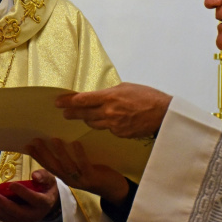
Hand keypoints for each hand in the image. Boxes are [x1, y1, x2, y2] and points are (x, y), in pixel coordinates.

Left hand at [0, 169, 59, 221]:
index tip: (11, 184)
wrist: (49, 201)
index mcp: (44, 202)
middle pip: (17, 212)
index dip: (23, 192)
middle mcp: (34, 214)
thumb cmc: (47, 186)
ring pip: (9, 216)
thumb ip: (43, 176)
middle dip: (2, 204)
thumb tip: (34, 175)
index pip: (34, 199)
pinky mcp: (17, 219)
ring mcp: (25, 219)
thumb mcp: (49, 178)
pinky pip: (5, 217)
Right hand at [27, 138, 128, 205]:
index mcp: (65, 176)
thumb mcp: (78, 169)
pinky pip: (84, 165)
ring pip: (68, 166)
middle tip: (36, 140)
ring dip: (60, 153)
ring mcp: (81, 179)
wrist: (113, 189)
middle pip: (54, 166)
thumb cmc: (94, 173)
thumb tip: (57, 141)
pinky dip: (79, 154)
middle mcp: (70, 179)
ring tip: (54, 139)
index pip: (48, 166)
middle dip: (44, 153)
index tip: (27, 145)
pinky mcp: (92, 177)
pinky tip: (75, 143)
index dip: (37, 156)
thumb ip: (68, 159)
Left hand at [56, 83, 171, 138]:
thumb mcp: (126, 88)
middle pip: (84, 114)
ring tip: (81, 117)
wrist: (163, 114)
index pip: (82, 100)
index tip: (58, 102)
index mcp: (109, 97)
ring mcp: (114, 125)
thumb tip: (98, 96)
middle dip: (72, 113)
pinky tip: (107, 122)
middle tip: (64, 112)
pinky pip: (107, 129)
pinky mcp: (120, 134)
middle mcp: (109, 112)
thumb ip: (109, 93)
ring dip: (87, 120)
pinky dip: (105, 125)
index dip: (68, 102)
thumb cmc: (147, 97)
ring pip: (93, 124)